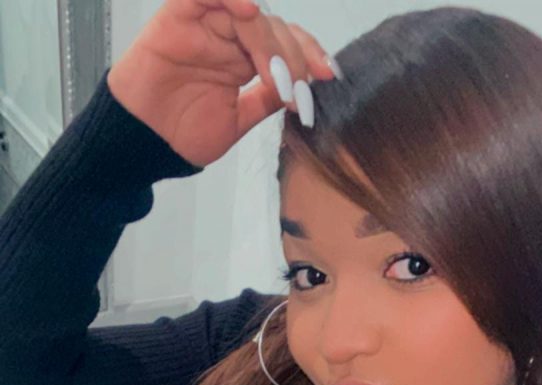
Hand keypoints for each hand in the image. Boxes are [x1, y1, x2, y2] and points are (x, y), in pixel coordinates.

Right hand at [106, 0, 337, 166]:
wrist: (143, 145)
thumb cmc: (180, 134)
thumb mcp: (238, 121)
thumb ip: (266, 100)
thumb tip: (301, 88)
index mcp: (242, 58)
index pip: (284, 41)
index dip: (309, 54)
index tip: (327, 77)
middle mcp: (226, 36)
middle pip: (272, 26)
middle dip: (293, 57)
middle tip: (295, 90)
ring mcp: (203, 24)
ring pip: (247, 11)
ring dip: (268, 40)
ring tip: (275, 74)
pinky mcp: (177, 17)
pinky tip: (247, 10)